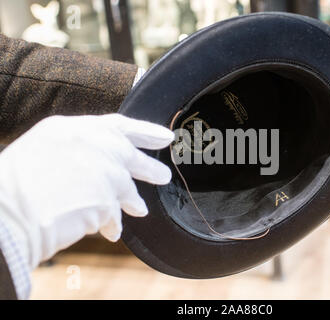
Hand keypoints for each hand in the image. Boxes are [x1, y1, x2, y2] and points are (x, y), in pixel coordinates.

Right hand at [0, 114, 173, 267]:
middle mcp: (93, 146)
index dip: (145, 131)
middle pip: (131, 155)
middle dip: (149, 167)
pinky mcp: (107, 201)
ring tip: (141, 208)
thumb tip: (96, 167)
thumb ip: (76, 152)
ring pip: (127, 188)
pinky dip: (111, 224)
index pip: (119, 124)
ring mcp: (103, 172)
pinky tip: (111, 231)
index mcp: (72, 128)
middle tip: (164, 175)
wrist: (5, 215)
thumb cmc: (14, 186)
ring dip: (134, 200)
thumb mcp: (43, 151)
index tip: (165, 136)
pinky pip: (114, 217)